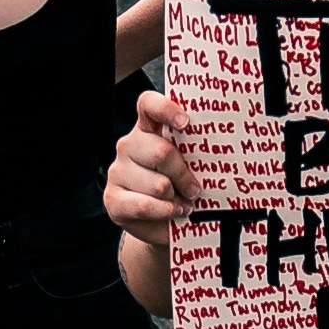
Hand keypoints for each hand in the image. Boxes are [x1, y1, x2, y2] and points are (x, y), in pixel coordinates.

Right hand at [103, 91, 191, 243]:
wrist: (161, 224)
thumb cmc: (180, 189)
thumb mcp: (190, 167)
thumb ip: (195, 155)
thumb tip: (217, 155)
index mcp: (149, 129)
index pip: (148, 105)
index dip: (166, 108)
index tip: (186, 123)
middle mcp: (129, 145)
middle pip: (160, 152)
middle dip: (184, 174)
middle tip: (195, 189)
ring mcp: (118, 171)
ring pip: (157, 184)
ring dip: (176, 199)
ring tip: (183, 204)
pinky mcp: (112, 198)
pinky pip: (144, 205)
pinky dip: (164, 212)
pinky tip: (172, 212)